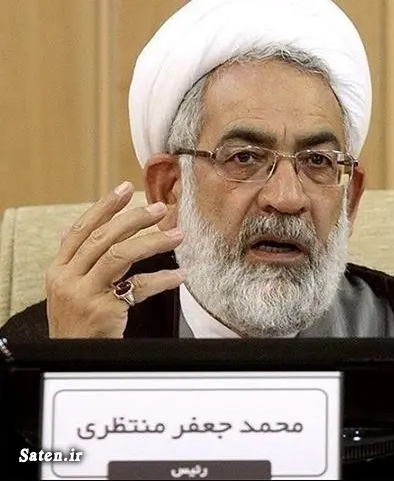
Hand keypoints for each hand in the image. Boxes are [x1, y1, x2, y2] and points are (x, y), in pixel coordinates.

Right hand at [45, 181, 184, 337]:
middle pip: (102, 237)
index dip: (105, 207)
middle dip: (134, 219)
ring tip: (176, 235)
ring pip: (119, 255)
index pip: (81, 228)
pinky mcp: (103, 310)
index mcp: (59, 268)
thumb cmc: (76, 322)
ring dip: (151, 242)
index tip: (126, 189)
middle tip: (160, 209)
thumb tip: (72, 230)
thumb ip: (72, 260)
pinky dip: (161, 280)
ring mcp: (84, 294)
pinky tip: (178, 276)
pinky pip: (137, 287)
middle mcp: (68, 277)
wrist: (71, 359)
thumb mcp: (65, 288)